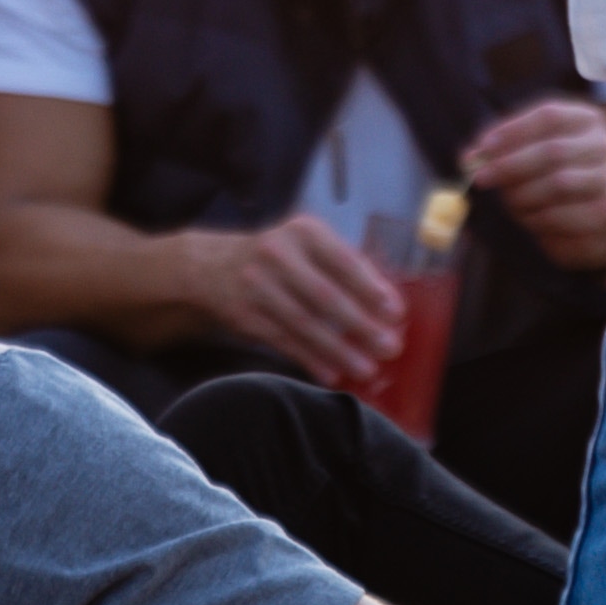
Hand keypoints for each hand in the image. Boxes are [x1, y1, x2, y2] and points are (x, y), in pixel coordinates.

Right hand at [172, 210, 408, 389]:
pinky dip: (310, 359)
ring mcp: (258, 286)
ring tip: (365, 368)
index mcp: (303, 232)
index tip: (394, 312)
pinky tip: (332, 373)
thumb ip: (341, 265)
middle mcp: (278, 255)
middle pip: (325, 295)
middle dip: (360, 325)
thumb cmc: (276, 257)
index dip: (371, 288)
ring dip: (339, 350)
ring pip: (305, 324)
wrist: (210, 265)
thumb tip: (384, 301)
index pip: (343, 261)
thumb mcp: (305, 245)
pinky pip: (284, 341)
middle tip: (388, 346)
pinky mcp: (246, 315)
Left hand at [464, 96, 605, 271]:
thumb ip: (511, 143)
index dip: (510, 131)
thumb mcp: (546, 142)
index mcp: (590, 121)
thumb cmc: (568, 168)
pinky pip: (569, 224)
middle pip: (552, 153)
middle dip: (509, 166)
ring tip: (512, 204)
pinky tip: (535, 225)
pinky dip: (541, 228)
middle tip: (481, 179)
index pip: (549, 116)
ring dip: (523, 200)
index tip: (480, 148)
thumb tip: (470, 156)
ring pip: (558, 189)